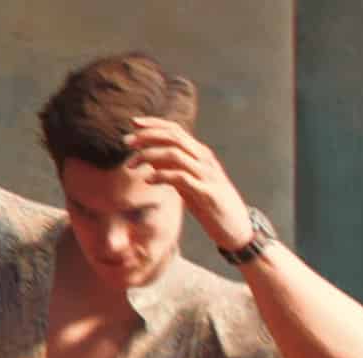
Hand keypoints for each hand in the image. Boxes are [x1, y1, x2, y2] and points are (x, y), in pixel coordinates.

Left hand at [124, 117, 250, 250]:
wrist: (237, 228)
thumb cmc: (211, 205)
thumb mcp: (189, 184)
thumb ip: (174, 170)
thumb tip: (151, 160)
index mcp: (200, 154)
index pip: (176, 130)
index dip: (154, 124)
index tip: (133, 124)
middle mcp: (204, 159)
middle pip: (174, 137)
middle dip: (147, 136)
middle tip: (126, 142)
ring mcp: (206, 175)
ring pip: (175, 154)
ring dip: (149, 156)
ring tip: (131, 165)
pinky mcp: (206, 193)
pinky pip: (181, 178)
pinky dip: (162, 176)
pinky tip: (148, 180)